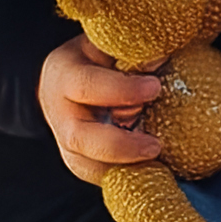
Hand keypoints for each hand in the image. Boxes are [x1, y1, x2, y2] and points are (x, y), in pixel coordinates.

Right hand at [38, 35, 164, 183]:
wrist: (61, 81)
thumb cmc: (93, 58)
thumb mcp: (106, 43)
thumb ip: (130, 51)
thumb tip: (161, 58)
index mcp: (64, 75)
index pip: (87, 85)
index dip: (121, 90)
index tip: (154, 88)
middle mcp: (59, 113)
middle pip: (80, 138)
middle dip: (120, 146)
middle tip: (156, 147)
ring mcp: (64, 141)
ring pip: (85, 166)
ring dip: (123, 169)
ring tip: (158, 166)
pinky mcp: (76, 159)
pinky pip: (96, 176)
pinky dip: (123, 178)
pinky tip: (150, 173)